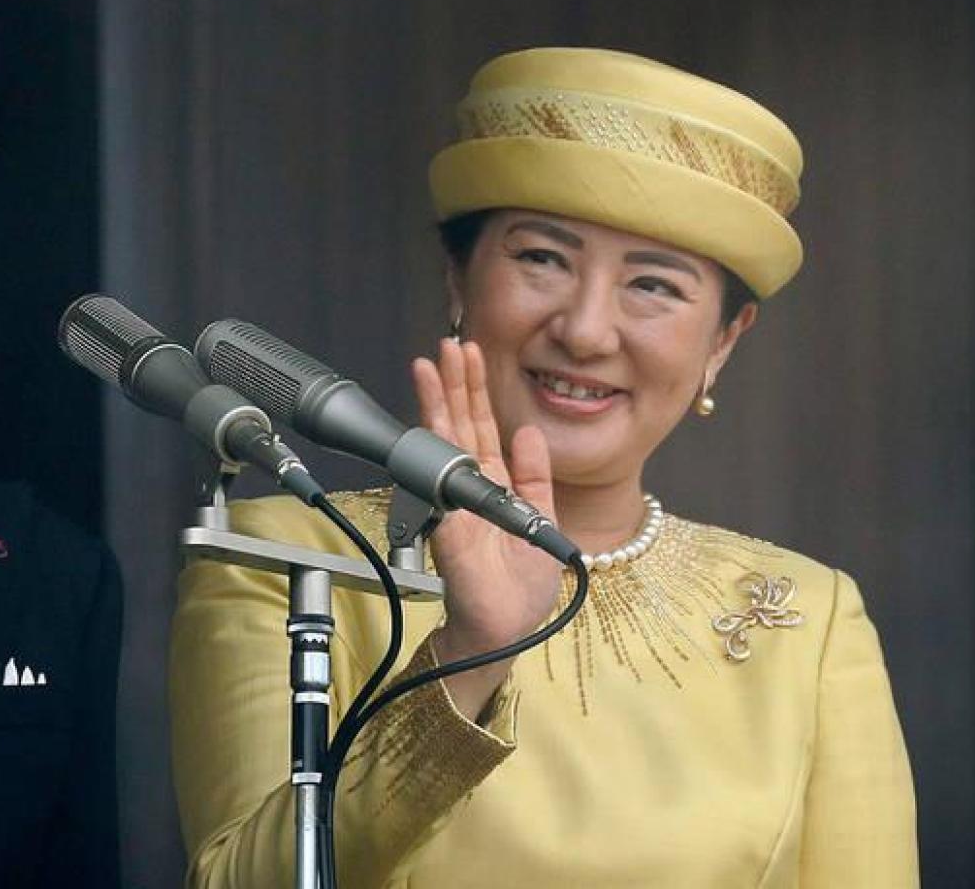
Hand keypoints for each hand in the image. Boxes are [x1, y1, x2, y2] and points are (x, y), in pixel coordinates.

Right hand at [411, 338, 563, 719]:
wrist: (503, 629)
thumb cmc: (520, 589)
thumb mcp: (542, 523)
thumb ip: (535, 478)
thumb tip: (528, 432)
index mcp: (494, 486)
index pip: (481, 428)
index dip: (475, 392)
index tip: (471, 357)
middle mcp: (469, 488)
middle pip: (459, 425)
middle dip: (453, 384)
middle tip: (447, 345)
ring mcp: (455, 503)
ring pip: (445, 444)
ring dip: (438, 404)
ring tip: (432, 365)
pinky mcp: (450, 525)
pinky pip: (442, 486)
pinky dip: (436, 453)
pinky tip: (433, 419)